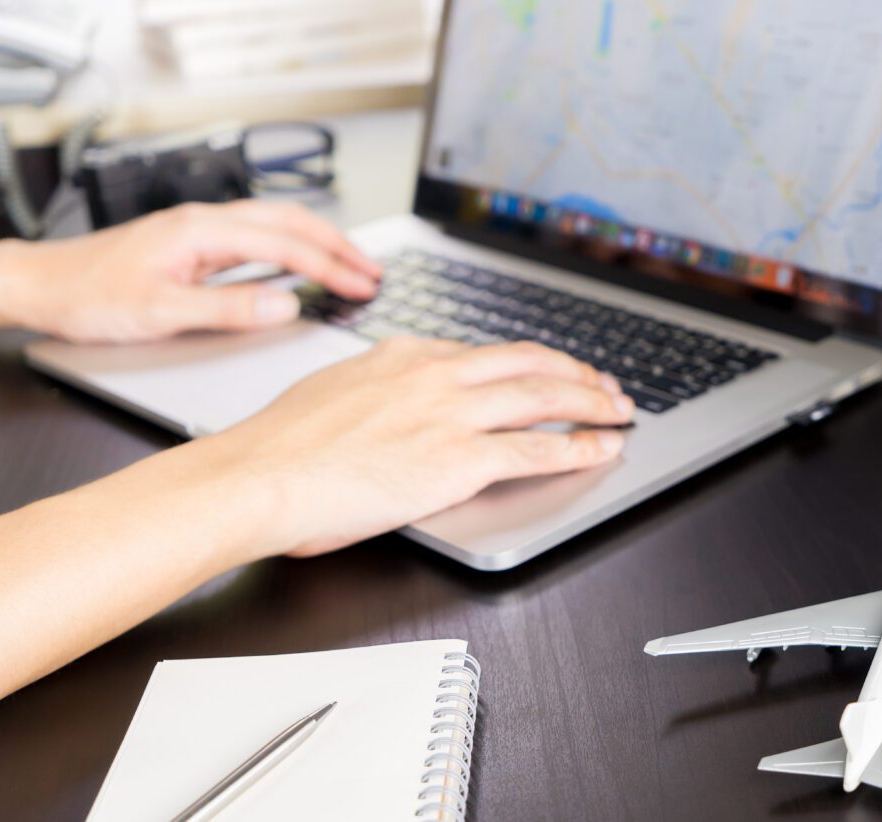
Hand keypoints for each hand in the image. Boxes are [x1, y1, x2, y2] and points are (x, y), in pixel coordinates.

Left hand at [0, 200, 379, 342]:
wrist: (43, 285)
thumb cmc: (88, 295)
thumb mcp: (162, 311)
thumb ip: (228, 309)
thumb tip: (286, 308)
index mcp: (202, 230)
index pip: (285, 245)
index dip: (330, 266)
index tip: (362, 284)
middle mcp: (205, 222)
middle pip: (290, 222)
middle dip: (338, 244)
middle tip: (374, 270)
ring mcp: (200, 231)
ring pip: (277, 225)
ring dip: (319, 242)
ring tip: (352, 264)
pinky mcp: (195, 245)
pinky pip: (258, 238)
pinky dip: (292, 249)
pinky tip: (302, 265)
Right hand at [196, 338, 635, 559]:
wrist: (261, 474)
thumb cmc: (280, 446)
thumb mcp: (332, 392)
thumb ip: (373, 391)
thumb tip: (385, 404)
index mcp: (403, 356)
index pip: (484, 352)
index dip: (529, 361)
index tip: (548, 368)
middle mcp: (435, 375)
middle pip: (527, 363)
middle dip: (575, 372)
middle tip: (604, 382)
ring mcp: (451, 414)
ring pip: (544, 399)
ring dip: (591, 403)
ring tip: (619, 410)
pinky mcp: (459, 459)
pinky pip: (536, 451)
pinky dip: (578, 448)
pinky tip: (602, 449)